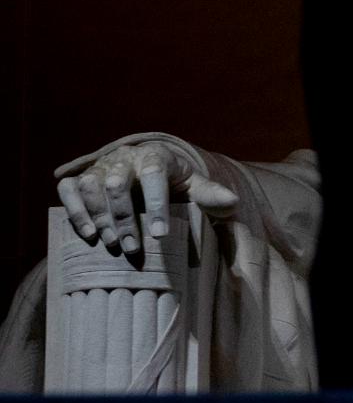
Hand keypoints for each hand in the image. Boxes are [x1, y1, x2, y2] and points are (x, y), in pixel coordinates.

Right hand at [55, 142, 237, 253]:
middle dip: (124, 217)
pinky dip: (74, 210)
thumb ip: (211, 194)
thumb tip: (233, 201)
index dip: (156, 203)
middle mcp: (125, 157)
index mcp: (155, 155)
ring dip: (99, 217)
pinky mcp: (81, 177)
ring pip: (91, 185)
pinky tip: (87, 233)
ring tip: (112, 244)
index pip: (154, 173)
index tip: (160, 234)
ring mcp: (101, 166)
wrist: (147, 167)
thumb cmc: (174, 181)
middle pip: (118, 182)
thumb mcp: (195, 185)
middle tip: (133, 248)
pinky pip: (69, 189)